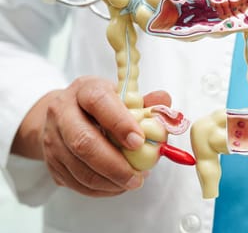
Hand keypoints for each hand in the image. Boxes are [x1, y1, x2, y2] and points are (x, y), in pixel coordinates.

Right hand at [13, 76, 169, 196]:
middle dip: (114, 164)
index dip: (120, 123)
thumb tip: (164, 99)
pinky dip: (100, 189)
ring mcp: (52, 138)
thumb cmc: (103, 106)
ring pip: (79, 167)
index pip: (99, 102)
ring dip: (109, 181)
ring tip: (133, 181)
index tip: (139, 141)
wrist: (65, 115)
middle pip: (83, 141)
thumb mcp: (123, 96)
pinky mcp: (51, 162)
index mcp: (84, 90)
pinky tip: (118, 185)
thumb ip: (146, 101)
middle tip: (138, 176)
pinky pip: (76, 182)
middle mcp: (62, 111)